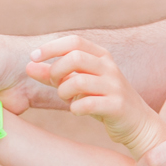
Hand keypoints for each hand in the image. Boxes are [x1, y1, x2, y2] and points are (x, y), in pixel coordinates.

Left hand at [27, 36, 165, 155]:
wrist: (137, 124)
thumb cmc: (102, 101)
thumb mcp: (78, 85)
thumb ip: (54, 75)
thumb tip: (28, 66)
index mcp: (101, 56)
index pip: (74, 41)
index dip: (51, 47)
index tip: (33, 57)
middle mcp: (109, 67)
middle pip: (75, 57)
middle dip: (56, 71)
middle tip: (54, 83)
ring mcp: (115, 86)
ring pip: (79, 81)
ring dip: (64, 92)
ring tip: (67, 99)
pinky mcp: (117, 106)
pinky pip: (87, 104)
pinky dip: (75, 109)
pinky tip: (78, 110)